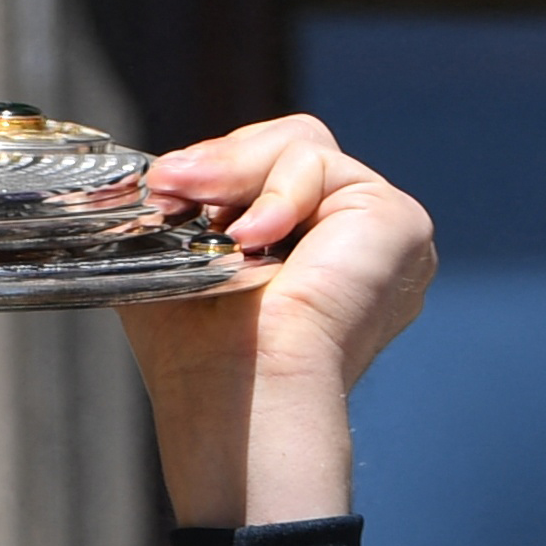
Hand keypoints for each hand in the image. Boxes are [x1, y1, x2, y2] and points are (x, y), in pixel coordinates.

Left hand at [115, 113, 434, 528]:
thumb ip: (180, 213)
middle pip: (286, 147)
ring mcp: (378, 229)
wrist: (239, 398)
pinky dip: (275, 194)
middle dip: (221, 161)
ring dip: (235, 170)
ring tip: (203, 214)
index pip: (265, 171)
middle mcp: (350, 239)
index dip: (214, 168)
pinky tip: (251, 239)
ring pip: (300, 146)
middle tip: (171, 184)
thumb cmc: (204, 360)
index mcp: (308, 252)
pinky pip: (320, 165)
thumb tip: (150, 175)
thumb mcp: (178, 265)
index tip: (162, 187)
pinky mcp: (396, 220)